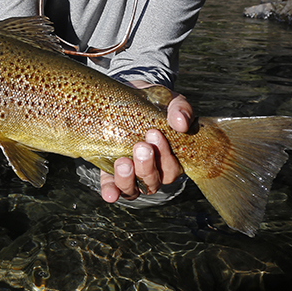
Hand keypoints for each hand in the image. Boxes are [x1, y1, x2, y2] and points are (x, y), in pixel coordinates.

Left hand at [100, 85, 193, 201]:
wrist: (129, 96)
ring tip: (123, 163)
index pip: (171, 168)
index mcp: (170, 160)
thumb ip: (180, 109)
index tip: (154, 133)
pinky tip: (110, 194)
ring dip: (128, 180)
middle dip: (147, 166)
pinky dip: (111, 192)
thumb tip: (181, 123)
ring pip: (133, 190)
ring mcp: (131, 174)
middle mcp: (152, 172)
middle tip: (140, 146)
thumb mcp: (171, 101)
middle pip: (152, 182)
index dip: (165, 155)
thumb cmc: (155, 104)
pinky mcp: (110, 171)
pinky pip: (111, 188)